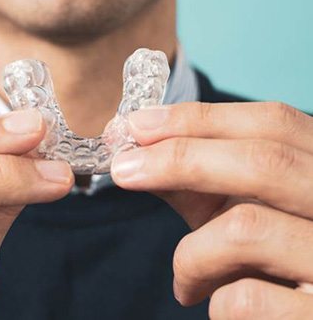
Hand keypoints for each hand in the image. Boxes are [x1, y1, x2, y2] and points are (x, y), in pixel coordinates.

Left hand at [111, 101, 312, 318]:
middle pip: (263, 160)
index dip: (199, 118)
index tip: (137, 124)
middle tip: (122, 169)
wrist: (306, 311)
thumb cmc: (278, 261)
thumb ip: (199, 180)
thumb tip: (134, 151)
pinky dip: (213, 301)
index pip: (273, 122)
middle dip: (178, 159)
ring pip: (248, 228)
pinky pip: (249, 299)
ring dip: (192, 253)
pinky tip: (212, 304)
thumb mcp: (245, 212)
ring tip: (184, 277)